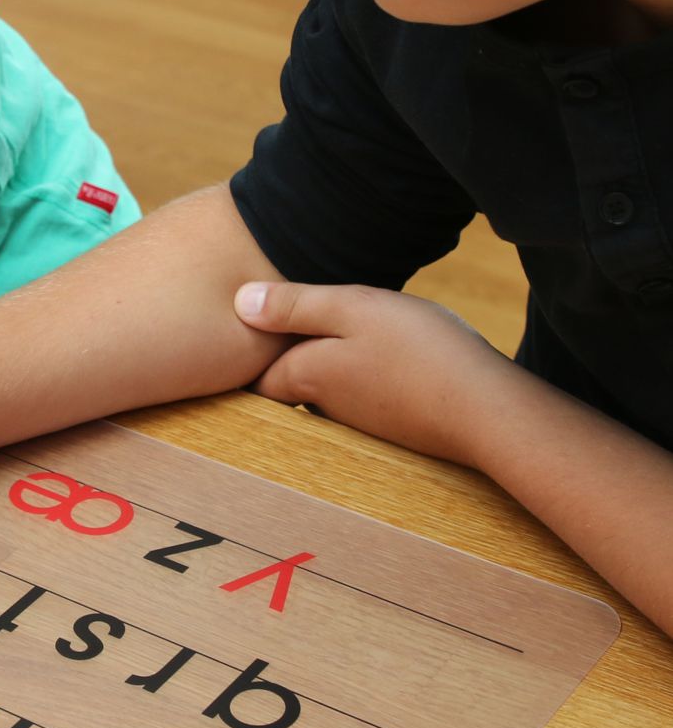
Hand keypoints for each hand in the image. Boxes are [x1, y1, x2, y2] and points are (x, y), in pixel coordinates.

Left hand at [232, 280, 511, 464]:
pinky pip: (368, 395)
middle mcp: (327, 406)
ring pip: (330, 389)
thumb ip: (294, 306)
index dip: (248, 356)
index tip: (241, 336)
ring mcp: (364, 420)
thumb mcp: (351, 308)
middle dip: (285, 359)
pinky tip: (389, 356)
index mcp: (306, 375)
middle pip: (291, 382)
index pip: (257, 375)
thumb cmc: (419, 351)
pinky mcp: (398, 425)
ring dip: (330, 365)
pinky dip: (367, 377)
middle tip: (284, 328)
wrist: (488, 411)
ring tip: (342, 333)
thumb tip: (238, 303)